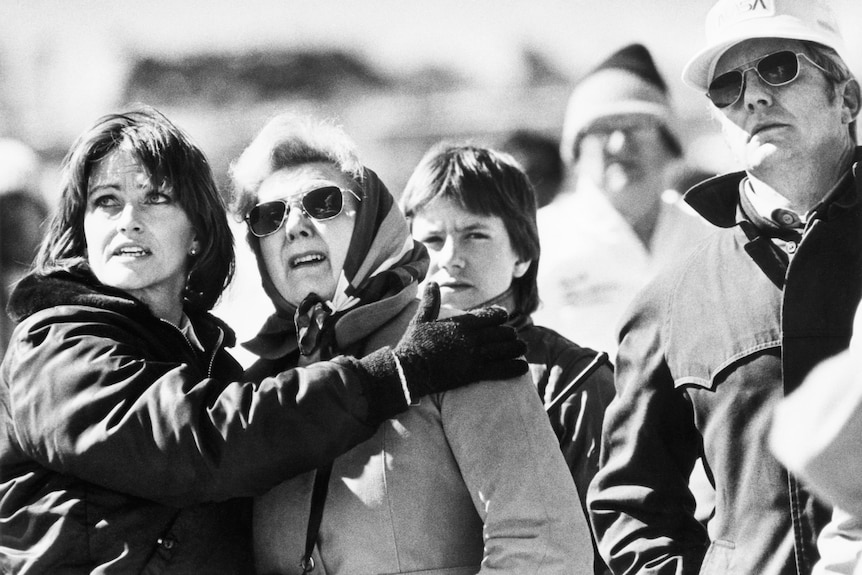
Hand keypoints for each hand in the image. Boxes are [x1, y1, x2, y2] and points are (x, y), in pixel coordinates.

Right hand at [393, 282, 527, 398]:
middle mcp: (470, 338)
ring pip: (504, 350)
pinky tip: (523, 367)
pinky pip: (499, 370)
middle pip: (501, 333)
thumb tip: (432, 283)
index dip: (500, 315)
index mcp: (461, 323)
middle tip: (514, 336)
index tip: (504, 317)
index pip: (490, 315)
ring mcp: (473, 357)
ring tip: (522, 348)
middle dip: (509, 334)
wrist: (407, 370)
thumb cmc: (412, 344)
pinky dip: (514, 368)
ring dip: (516, 349)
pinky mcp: (472, 374)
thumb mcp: (421, 319)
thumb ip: (431, 301)